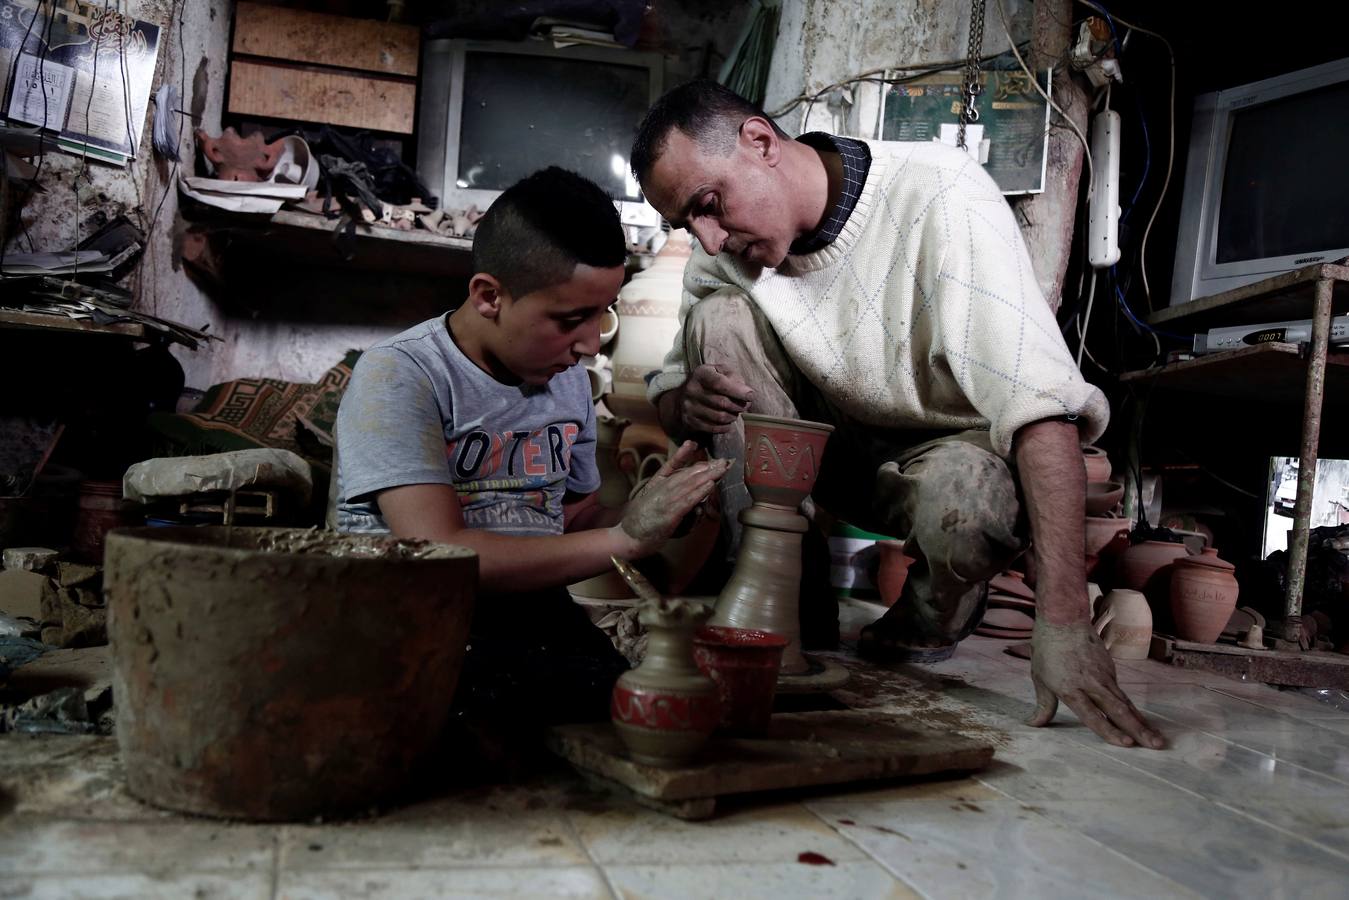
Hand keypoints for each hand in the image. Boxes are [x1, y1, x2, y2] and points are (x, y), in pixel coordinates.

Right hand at [616, 441, 730, 556]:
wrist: (627, 535)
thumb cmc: (639, 520)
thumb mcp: (649, 499)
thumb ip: (663, 491)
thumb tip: (677, 486)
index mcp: (656, 482)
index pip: (674, 465)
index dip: (688, 457)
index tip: (699, 448)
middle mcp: (662, 488)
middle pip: (688, 474)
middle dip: (707, 467)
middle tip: (724, 461)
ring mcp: (666, 500)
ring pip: (690, 484)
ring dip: (708, 476)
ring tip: (722, 468)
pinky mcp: (670, 514)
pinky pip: (688, 500)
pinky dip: (700, 492)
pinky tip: (711, 486)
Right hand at [677, 364, 754, 433]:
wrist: (682, 396)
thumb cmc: (708, 381)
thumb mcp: (719, 371)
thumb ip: (733, 377)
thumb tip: (746, 393)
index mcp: (701, 374)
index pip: (720, 384)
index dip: (737, 391)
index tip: (751, 396)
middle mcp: (692, 390)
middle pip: (722, 402)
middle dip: (738, 406)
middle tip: (745, 406)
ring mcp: (689, 407)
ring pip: (719, 417)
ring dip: (733, 416)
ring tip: (735, 413)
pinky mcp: (690, 421)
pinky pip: (713, 428)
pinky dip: (725, 427)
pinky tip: (728, 422)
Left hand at [1028, 618, 1165, 748]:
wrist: (1064, 619)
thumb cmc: (1047, 649)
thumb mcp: (1039, 678)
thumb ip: (1043, 705)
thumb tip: (1033, 724)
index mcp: (1071, 689)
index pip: (1093, 715)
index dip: (1110, 731)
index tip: (1127, 744)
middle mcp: (1092, 685)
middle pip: (1118, 711)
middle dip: (1138, 730)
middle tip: (1156, 745)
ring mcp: (1104, 676)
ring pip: (1126, 704)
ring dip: (1142, 723)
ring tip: (1157, 739)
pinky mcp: (1111, 670)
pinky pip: (1122, 694)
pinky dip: (1133, 710)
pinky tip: (1142, 724)